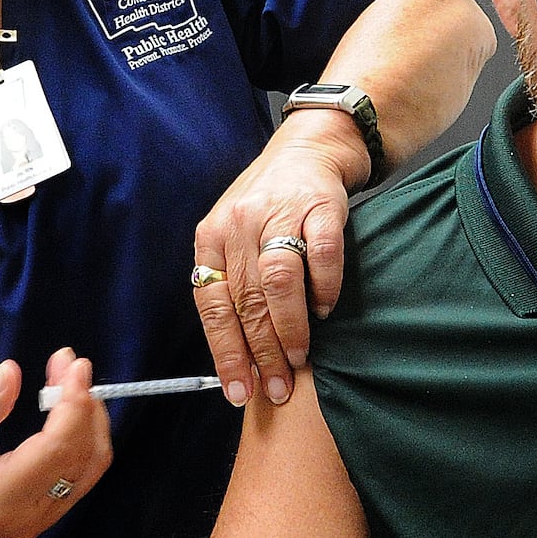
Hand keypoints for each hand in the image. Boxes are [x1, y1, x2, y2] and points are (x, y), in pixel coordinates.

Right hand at [0, 349, 112, 537]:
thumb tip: (12, 373)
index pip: (58, 451)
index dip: (74, 404)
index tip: (74, 363)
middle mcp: (29, 517)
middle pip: (85, 456)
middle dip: (84, 403)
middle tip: (67, 361)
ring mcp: (42, 518)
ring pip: (92, 464)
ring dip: (89, 415)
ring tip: (68, 376)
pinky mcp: (46, 508)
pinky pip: (83, 468)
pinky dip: (84, 431)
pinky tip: (68, 403)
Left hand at [191, 111, 365, 406]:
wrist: (309, 147)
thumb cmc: (268, 204)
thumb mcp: (234, 235)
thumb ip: (233, 284)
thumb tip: (240, 357)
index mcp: (212, 236)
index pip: (212, 305)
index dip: (225, 352)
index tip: (239, 390)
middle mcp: (240, 223)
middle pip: (247, 299)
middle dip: (261, 353)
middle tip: (276, 388)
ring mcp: (281, 212)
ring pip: (279, 280)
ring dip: (289, 327)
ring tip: (299, 359)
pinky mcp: (321, 205)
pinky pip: (322, 254)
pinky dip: (324, 287)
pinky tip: (324, 311)